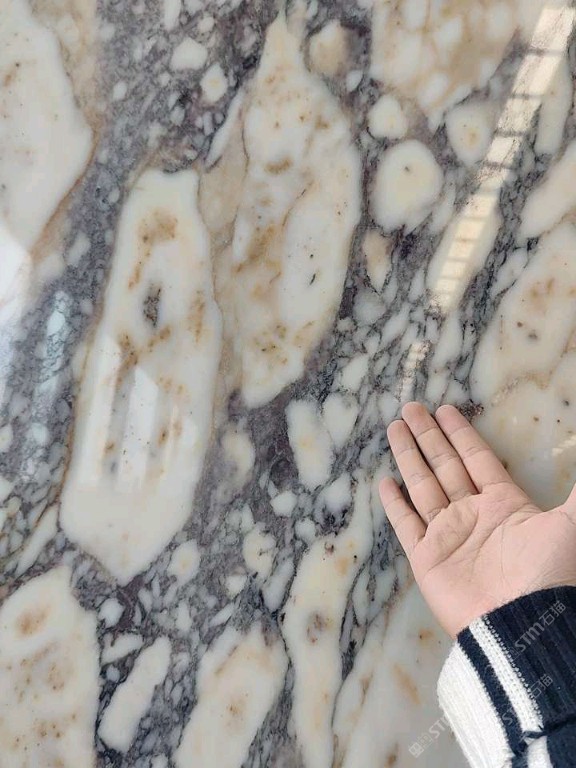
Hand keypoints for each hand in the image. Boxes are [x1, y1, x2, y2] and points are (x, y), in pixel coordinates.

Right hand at [380, 402, 575, 637]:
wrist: (522, 623)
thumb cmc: (546, 571)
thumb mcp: (569, 524)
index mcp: (502, 503)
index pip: (476, 457)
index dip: (461, 433)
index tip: (446, 410)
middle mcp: (472, 513)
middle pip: (445, 465)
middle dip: (428, 436)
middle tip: (411, 408)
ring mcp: (447, 534)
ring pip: (422, 486)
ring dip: (409, 457)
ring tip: (395, 429)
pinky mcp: (426, 557)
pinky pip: (406, 524)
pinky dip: (395, 504)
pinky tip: (385, 482)